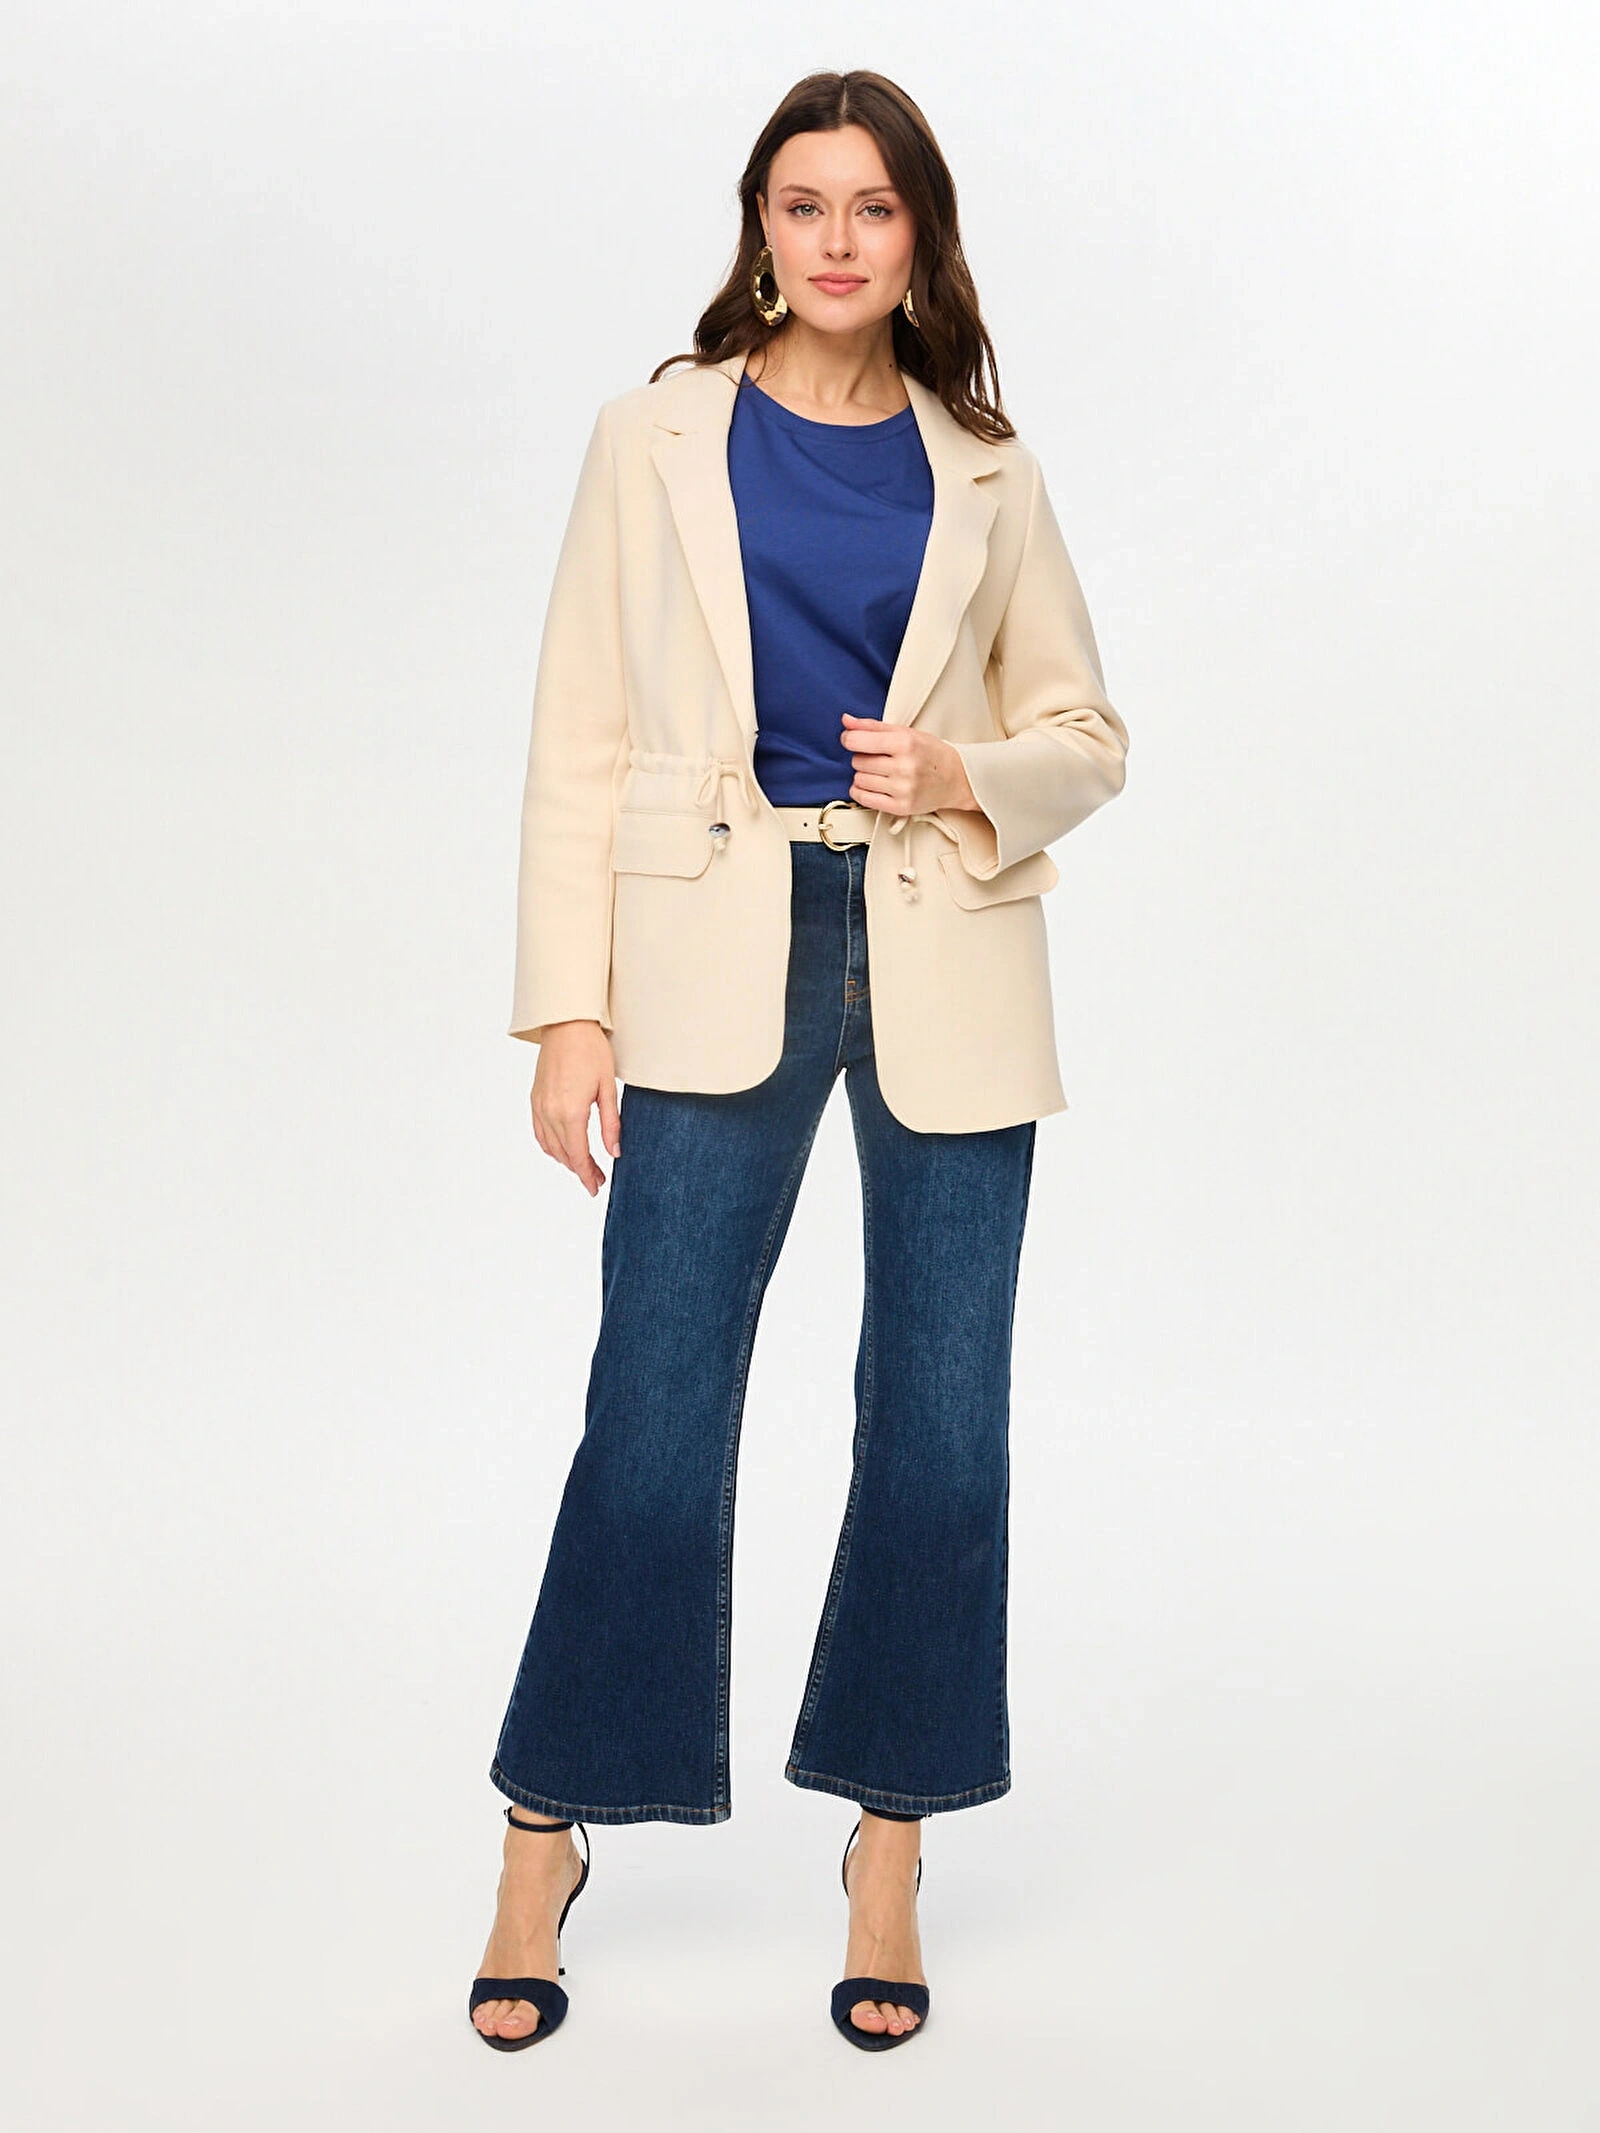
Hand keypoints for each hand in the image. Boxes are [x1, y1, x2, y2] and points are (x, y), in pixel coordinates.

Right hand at [530, 1022, 620, 1195]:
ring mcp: (539, 1106)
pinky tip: (562, 1148)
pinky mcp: (535, 1099)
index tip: (595, 1188)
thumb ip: (611, 1124)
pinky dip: (550, 1146)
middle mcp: (550, 1112)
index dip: (587, 1175)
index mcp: (571, 1112)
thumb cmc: (591, 1050)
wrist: (566, 1025)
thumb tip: (614, 1152)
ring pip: (549, 1146)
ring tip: (583, 1165)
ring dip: (565, 1160)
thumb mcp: (608, 1088)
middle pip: (563, 1154)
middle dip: (580, 1170)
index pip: (578, 1155)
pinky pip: (539, 1132)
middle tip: (597, 1178)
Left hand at [840, 713, 980, 815]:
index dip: (849, 739)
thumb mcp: (906, 732)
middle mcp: (904, 767)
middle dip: (863, 757)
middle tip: (878, 757)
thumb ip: (873, 726)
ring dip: (864, 775)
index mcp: (905, 743)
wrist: (957, 779)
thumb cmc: (931, 754)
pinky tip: (873, 785)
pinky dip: (862, 791)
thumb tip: (846, 721)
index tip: (852, 740)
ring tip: (880, 771)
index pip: (858, 741)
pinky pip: (864, 799)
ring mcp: (902, 789)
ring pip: (858, 780)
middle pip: (858, 761)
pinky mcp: (900, 807)